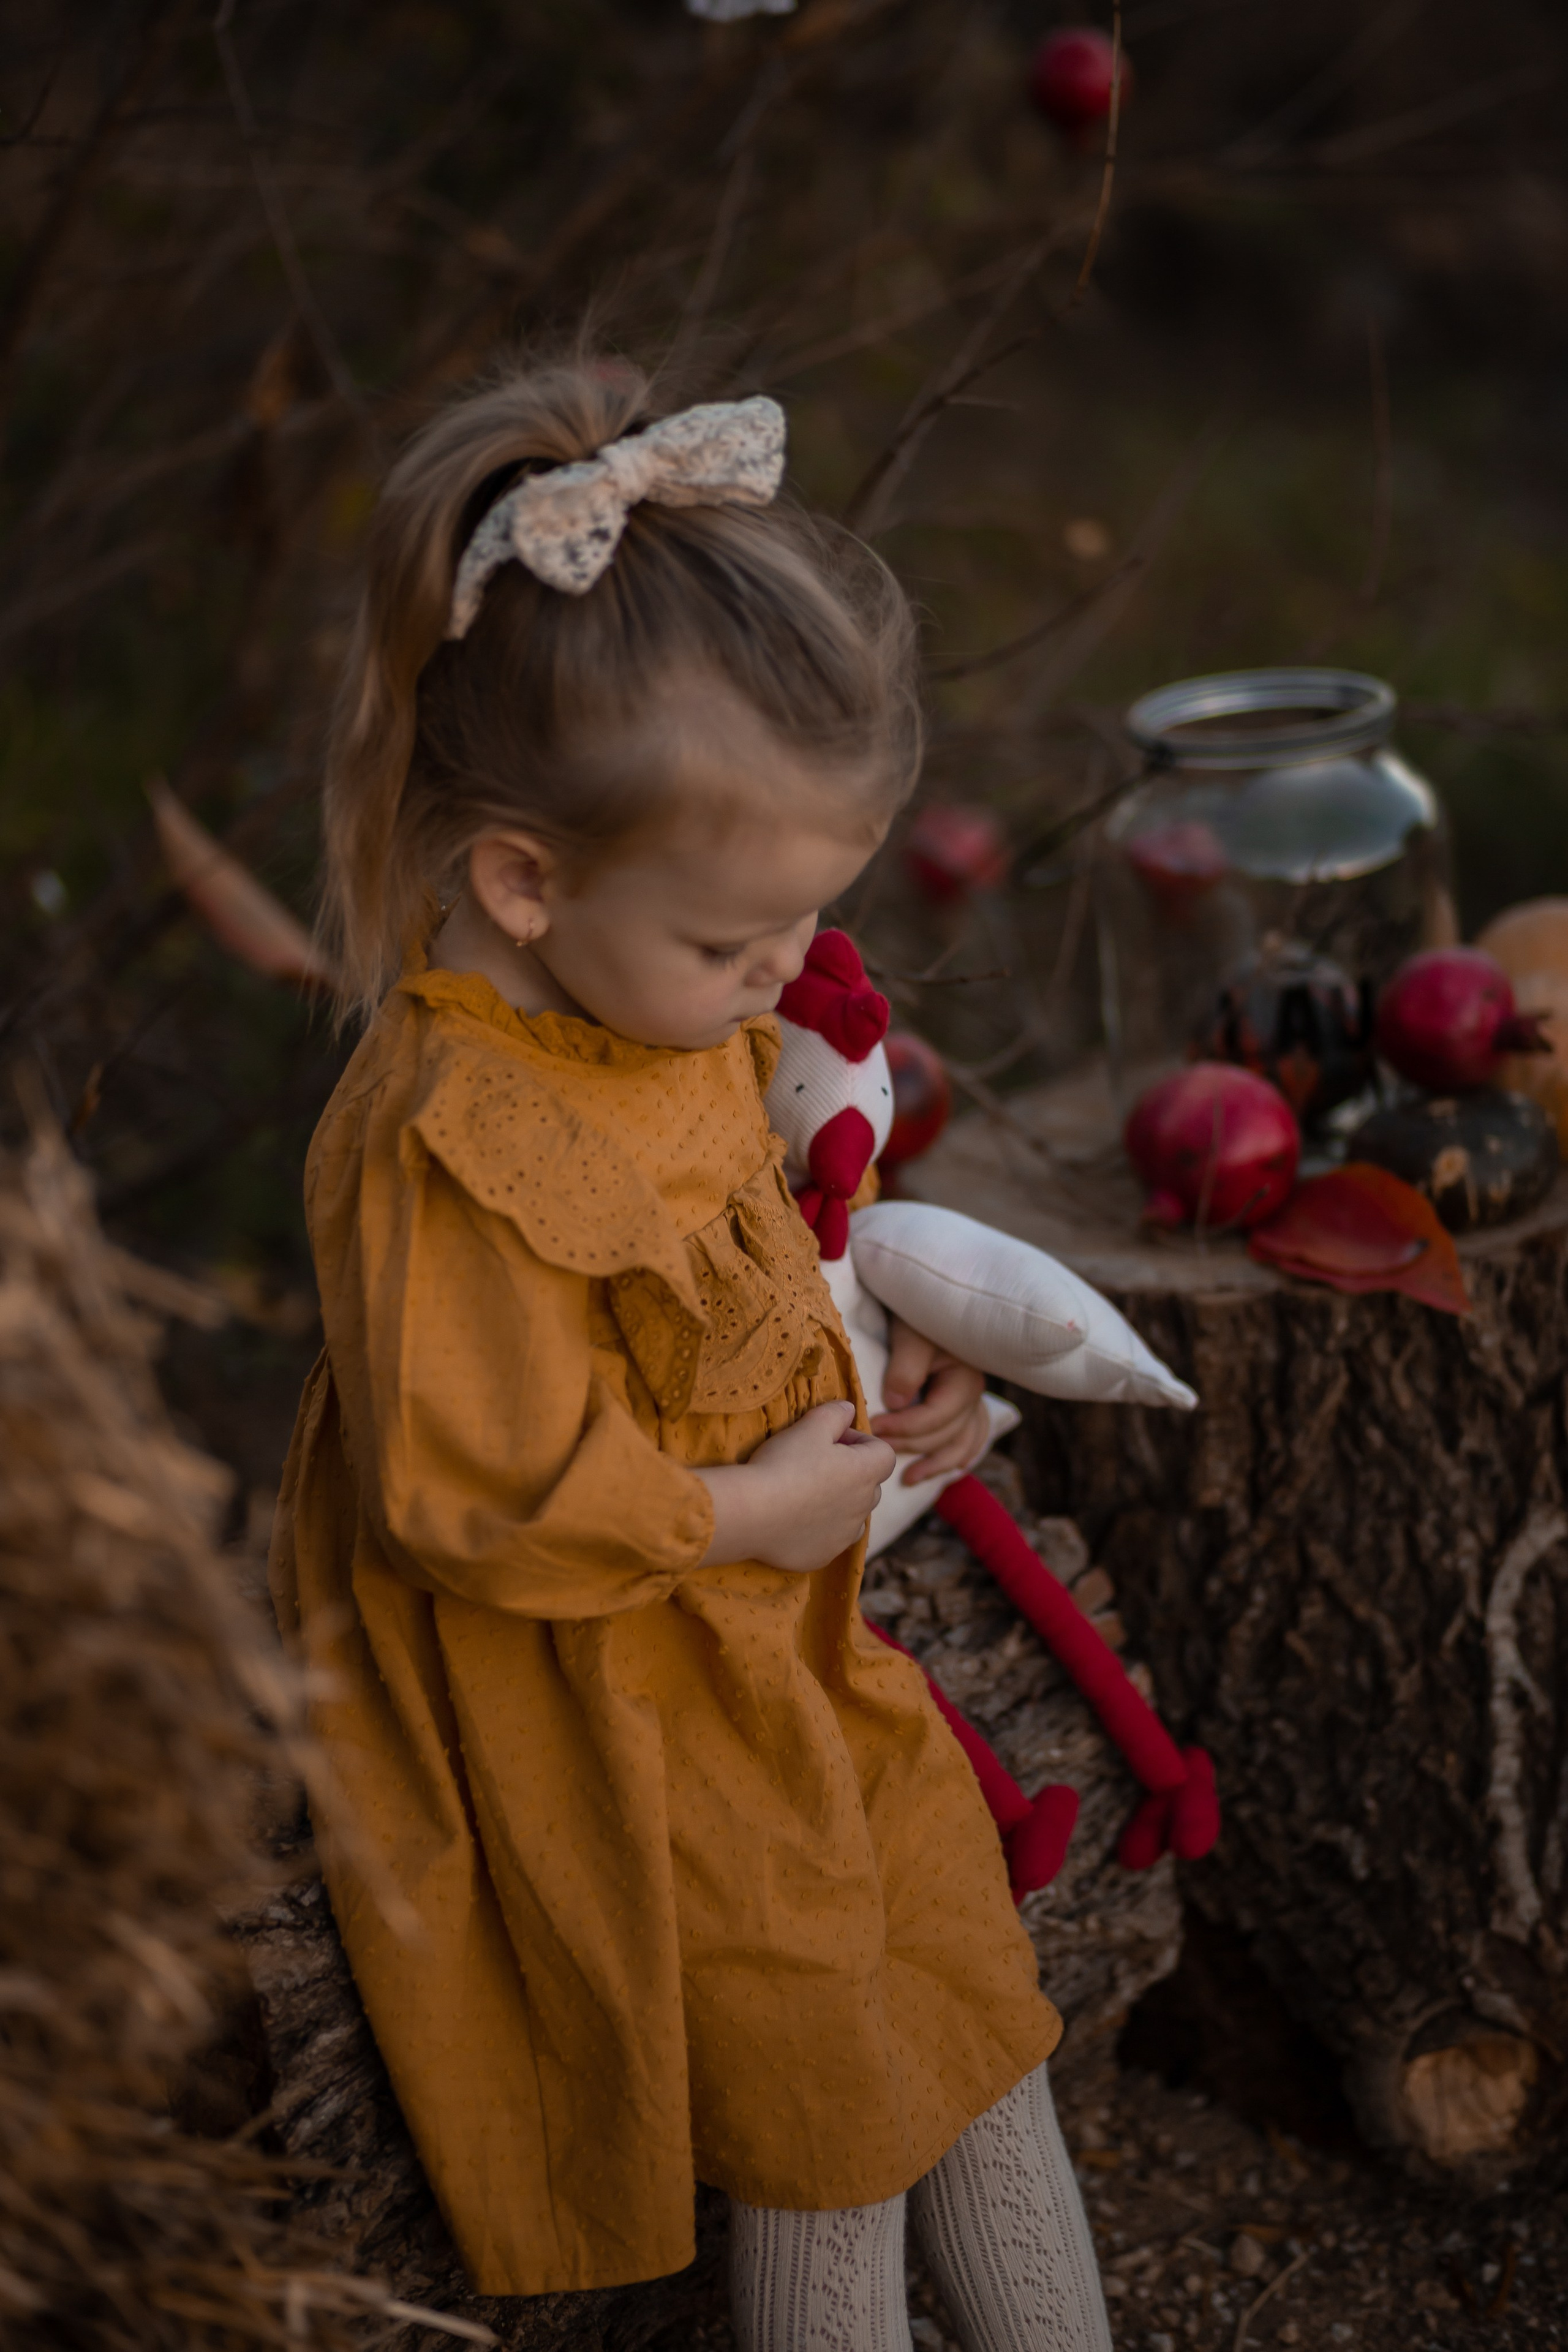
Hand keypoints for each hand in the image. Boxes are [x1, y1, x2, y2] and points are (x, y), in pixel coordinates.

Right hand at [694, 1402, 896, 1572]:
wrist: (752, 1513)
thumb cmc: (784, 1464)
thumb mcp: (810, 1426)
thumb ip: (835, 1413)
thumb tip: (849, 1409)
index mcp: (865, 1473)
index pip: (884, 1454)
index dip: (861, 1442)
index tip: (833, 1440)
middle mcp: (863, 1507)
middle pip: (870, 1485)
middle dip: (851, 1472)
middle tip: (815, 1463)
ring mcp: (844, 1535)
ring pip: (853, 1515)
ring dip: (838, 1503)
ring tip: (805, 1493)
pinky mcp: (823, 1555)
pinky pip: (831, 1538)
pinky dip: (820, 1529)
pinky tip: (793, 1519)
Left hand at [870, 1317, 989, 1485]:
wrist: (924, 1303)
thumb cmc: (916, 1317)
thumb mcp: (910, 1337)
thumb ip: (905, 1370)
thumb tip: (897, 1404)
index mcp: (964, 1379)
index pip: (936, 1417)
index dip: (903, 1427)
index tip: (873, 1427)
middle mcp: (974, 1394)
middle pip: (945, 1434)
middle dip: (910, 1444)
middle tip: (874, 1448)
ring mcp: (972, 1402)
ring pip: (961, 1444)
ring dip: (936, 1464)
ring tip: (908, 1480)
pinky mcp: (963, 1404)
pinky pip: (969, 1439)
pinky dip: (957, 1457)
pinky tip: (944, 1472)